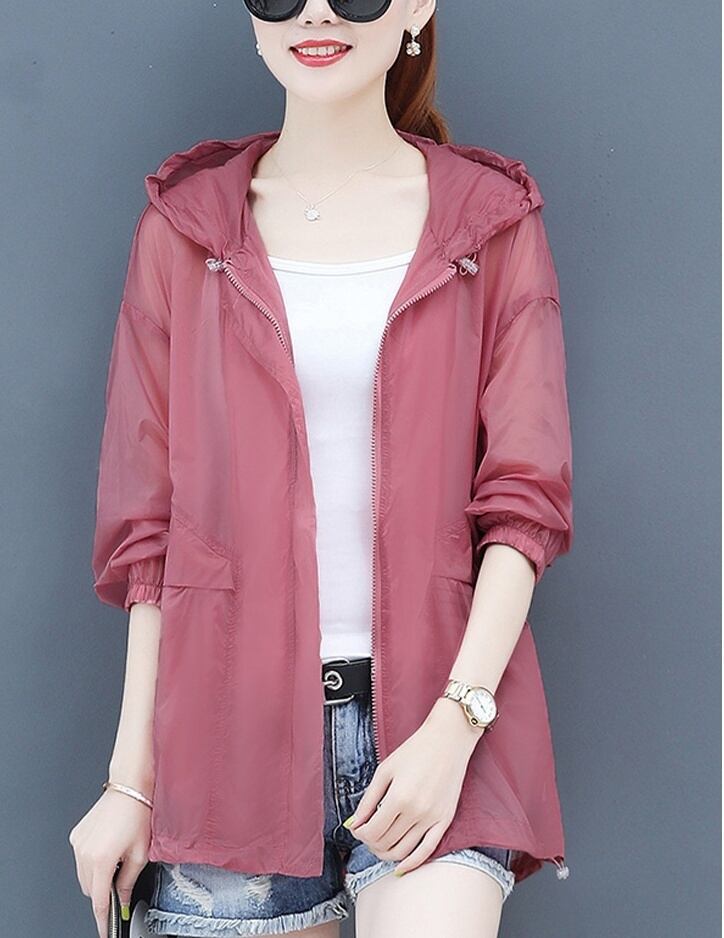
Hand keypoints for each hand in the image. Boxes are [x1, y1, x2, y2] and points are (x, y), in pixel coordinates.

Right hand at [68, 787, 151, 937]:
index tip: (106, 929)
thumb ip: (128, 881)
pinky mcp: (76, 836)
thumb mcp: (140, 853)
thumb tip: (123, 900)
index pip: (99, 900)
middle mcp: (85, 853)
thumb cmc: (138, 813)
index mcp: (102, 859)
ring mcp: (78, 844)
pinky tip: (108, 848)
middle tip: (121, 881)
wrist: (129, 788)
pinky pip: (81, 860)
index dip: (103, 918)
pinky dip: (92, 863)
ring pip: (84, 877)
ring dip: (98, 877)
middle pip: (91, 890)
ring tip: (117, 858)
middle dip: (104, 892)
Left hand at [345, 698, 483, 875]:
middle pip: (386, 843)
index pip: (372, 831)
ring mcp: (433, 818)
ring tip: (379, 845)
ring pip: (404, 851)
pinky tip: (400, 867)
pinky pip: (428, 850)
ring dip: (386, 853)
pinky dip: (412, 863)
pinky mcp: (445, 820)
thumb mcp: (385, 770)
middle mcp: (417, 812)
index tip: (357, 827)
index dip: (360, 833)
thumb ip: (368, 800)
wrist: (448, 741)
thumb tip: (354, 824)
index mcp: (399, 797)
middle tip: (366, 833)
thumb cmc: (414, 750)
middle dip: (371, 842)